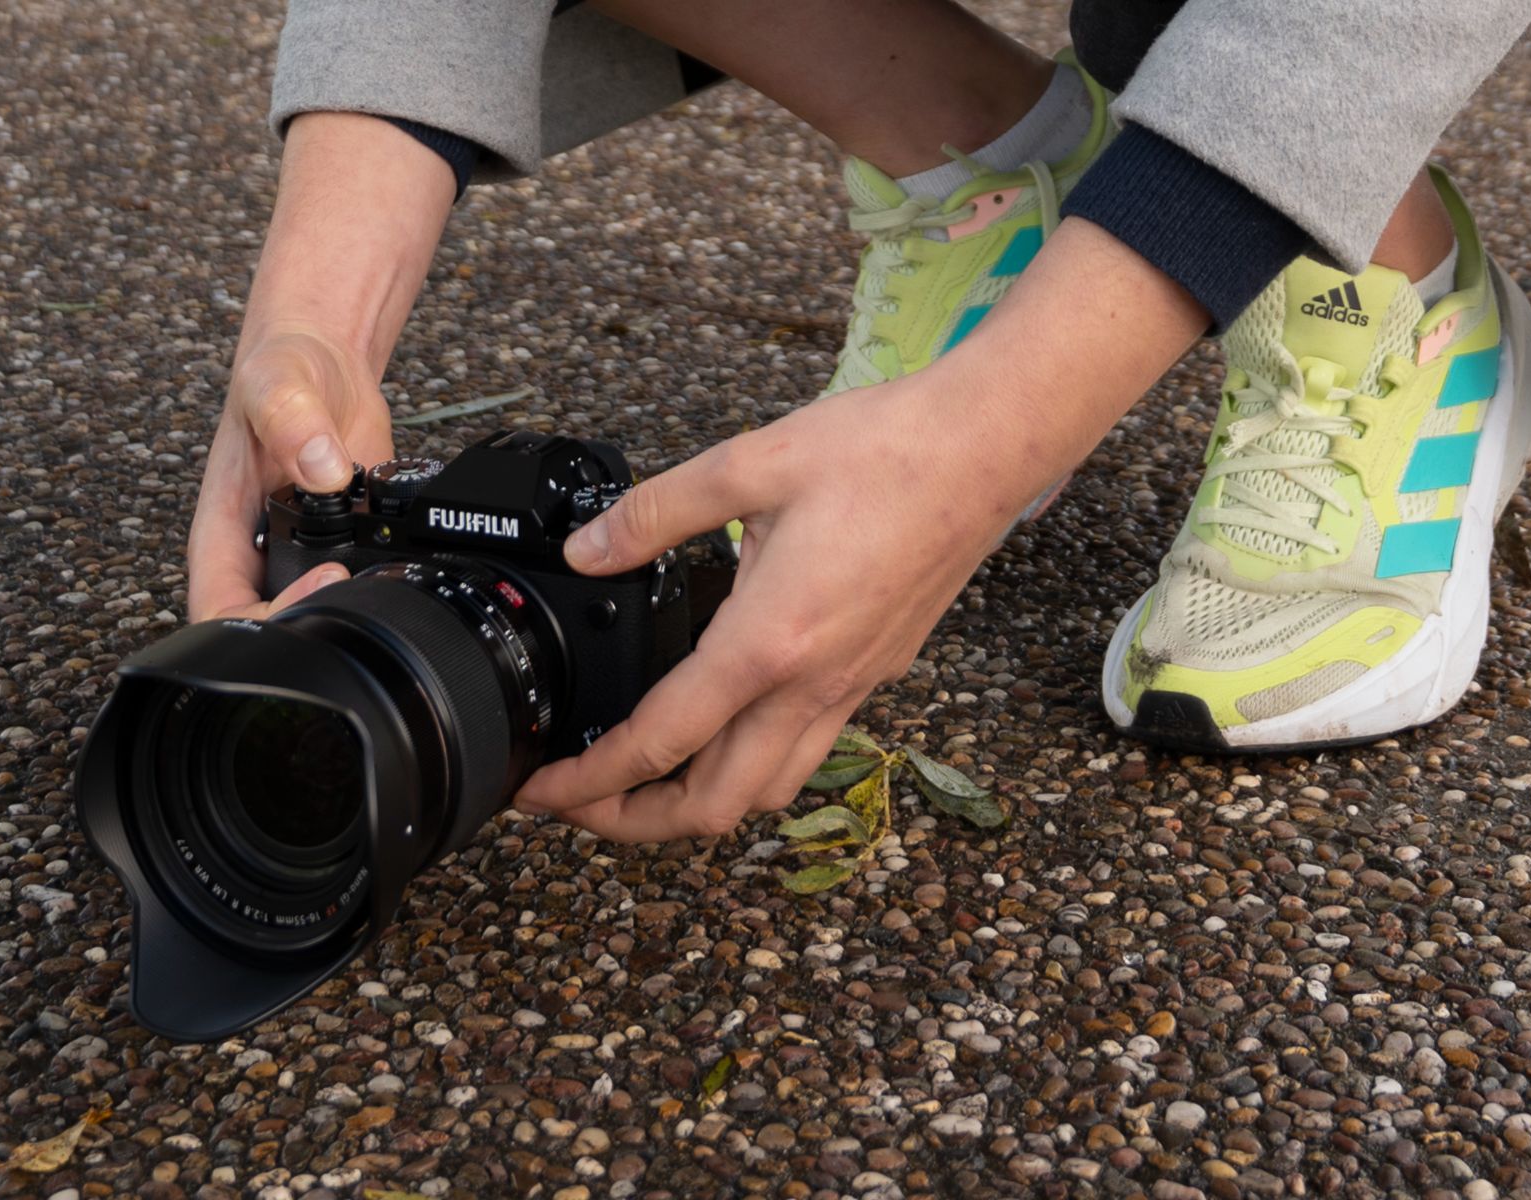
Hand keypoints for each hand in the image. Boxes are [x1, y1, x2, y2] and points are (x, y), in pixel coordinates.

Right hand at [186, 323, 394, 620]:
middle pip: (269, 626)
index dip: (262, 620)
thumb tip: (322, 467)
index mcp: (221, 531)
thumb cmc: (280, 370)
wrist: (325, 361)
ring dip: (349, 601)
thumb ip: (293, 421)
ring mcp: (303, 552)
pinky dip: (381, 576)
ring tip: (377, 562)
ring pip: (317, 611)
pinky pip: (361, 582)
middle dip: (312, 619)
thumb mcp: (276, 383)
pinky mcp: (348, 543)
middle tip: (353, 578)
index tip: (319, 577)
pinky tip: (395, 546)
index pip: (220, 610)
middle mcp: (259, 551)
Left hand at [509, 219, 1207, 842]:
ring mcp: (851, 687)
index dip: (588, 783)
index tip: (543, 794)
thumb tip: (589, 549)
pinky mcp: (877, 673)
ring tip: (643, 782)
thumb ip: (655, 511)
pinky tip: (726, 729)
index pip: (659, 743)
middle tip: (578, 806)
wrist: (987, 449)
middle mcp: (812, 684)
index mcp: (766, 641)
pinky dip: (753, 770)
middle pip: (714, 807)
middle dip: (633, 824)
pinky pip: (808, 754)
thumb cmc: (885, 452)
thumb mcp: (748, 464)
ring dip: (698, 807)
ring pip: (769, 793)